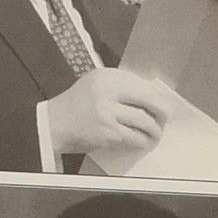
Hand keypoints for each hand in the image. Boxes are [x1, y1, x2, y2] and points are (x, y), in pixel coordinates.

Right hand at [41, 67, 174, 158]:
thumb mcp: (94, 85)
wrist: (52, 124)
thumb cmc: (75, 106)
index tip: (162, 103)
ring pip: (144, 121)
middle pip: (147, 99)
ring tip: (155, 132)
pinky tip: (142, 141)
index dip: (156, 95)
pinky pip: (134, 137)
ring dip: (154, 129)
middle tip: (165, 117)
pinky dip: (142, 141)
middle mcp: (107, 91)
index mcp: (106, 76)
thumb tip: (149, 97)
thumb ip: (118, 87)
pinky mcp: (107, 132)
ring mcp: (107, 113)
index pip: (141, 83)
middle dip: (161, 110)